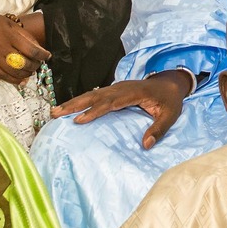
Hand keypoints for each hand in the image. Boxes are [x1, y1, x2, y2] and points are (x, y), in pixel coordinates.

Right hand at [0, 6, 48, 84]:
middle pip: (24, 64)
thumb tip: (38, 48)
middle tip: (38, 63)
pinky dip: (14, 80)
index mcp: (10, 36)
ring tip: (30, 71)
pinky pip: (3, 77)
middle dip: (35, 66)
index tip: (47, 56)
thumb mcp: (9, 23)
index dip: (42, 55)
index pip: (32, 50)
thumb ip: (24, 35)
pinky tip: (21, 80)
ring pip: (15, 73)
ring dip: (26, 74)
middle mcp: (2, 49)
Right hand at [51, 70, 191, 148]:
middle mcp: (121, 88)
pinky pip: (95, 95)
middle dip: (75, 105)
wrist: (171, 83)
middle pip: (95, 96)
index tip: (79, 120)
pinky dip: (81, 101)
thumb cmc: (170, 101)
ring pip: (92, 94)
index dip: (94, 111)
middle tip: (56, 113)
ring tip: (55, 112)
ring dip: (73, 102)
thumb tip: (146, 145)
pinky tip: (69, 108)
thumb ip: (159, 130)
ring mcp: (116, 88)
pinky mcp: (114, 90)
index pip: (111, 102)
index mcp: (134, 93)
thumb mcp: (170, 116)